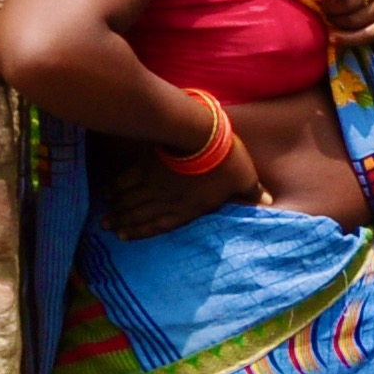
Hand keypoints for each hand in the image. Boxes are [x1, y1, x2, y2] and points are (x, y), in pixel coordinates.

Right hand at [93, 131, 257, 239]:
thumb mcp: (244, 177)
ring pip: (130, 200)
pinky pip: (127, 180)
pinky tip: (107, 194)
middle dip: (125, 223)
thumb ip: (252, 192)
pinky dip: (116, 188)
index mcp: (189, 208)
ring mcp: (154, 183)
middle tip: (108, 229)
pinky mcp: (147, 164)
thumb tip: (269, 201)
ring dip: (117, 210)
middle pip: (140, 214)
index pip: (162, 224)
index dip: (144, 232)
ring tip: (104, 219)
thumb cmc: (225, 160)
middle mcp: (167, 200)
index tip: (128, 237)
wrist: (201, 137)